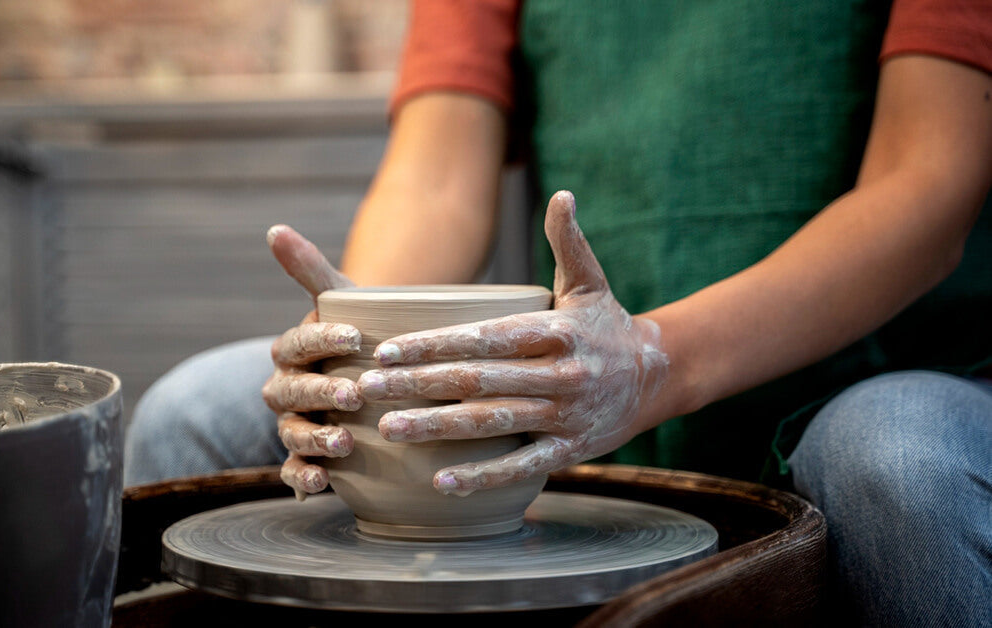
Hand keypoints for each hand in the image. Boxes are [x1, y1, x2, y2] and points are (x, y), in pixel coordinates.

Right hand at [261, 225, 360, 498]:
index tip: (357, 336)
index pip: (299, 343)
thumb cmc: (359, 335)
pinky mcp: (304, 456)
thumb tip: (274, 229)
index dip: (324, 339)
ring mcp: (293, 424)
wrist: (372, 371)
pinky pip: (293, 471)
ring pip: (292, 433)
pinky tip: (324, 483)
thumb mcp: (342, 301)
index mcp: (292, 350)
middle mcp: (285, 388)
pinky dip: (303, 478)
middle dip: (321, 393)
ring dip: (314, 439)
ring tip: (344, 443)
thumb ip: (309, 269)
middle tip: (355, 395)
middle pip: (292, 391)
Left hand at [356, 191, 668, 495]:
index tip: (386, 349)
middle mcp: (560, 375)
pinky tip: (441, 482)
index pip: (484, 337)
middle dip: (417, 385)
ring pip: (491, 423)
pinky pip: (521, 465)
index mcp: (555, 332)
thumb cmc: (608, 325)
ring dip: (436, 428)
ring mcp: (564, 416)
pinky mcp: (569, 450)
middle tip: (366, 387)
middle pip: (477, 381)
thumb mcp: (591, 282)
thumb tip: (562, 195)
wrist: (658, 376)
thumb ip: (570, 241)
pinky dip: (481, 476)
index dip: (433, 345)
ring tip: (388, 429)